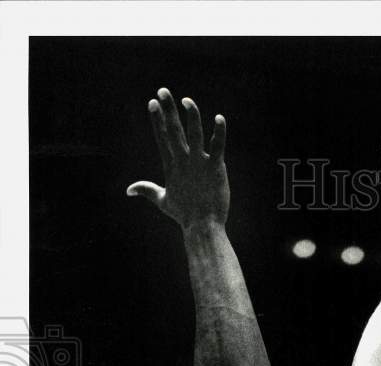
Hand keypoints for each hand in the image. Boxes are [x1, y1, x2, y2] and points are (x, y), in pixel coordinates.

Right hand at [127, 88, 228, 229]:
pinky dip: (219, 132)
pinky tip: (219, 118)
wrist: (202, 227)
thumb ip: (147, 190)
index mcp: (172, 166)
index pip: (162, 138)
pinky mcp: (216, 168)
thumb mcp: (162, 201)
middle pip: (174, 131)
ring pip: (194, 134)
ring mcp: (199, 163)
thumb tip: (128, 190)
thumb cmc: (185, 215)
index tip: (152, 102)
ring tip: (187, 101)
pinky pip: (218, 145)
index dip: (157, 120)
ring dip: (191, 116)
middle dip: (168, 110)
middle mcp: (183, 161)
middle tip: (163, 91)